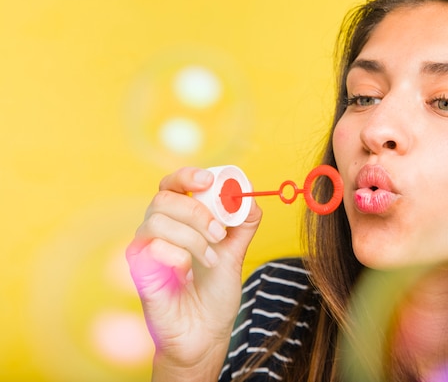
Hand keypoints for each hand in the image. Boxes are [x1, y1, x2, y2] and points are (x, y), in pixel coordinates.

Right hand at [126, 167, 261, 379]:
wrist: (205, 332)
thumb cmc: (215, 292)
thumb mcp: (237, 252)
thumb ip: (244, 223)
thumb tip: (249, 196)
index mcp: (180, 219)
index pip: (173, 183)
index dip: (187, 175)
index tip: (208, 180)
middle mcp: (159, 229)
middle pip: (164, 197)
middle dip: (197, 212)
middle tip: (220, 233)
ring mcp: (145, 248)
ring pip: (157, 220)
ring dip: (192, 238)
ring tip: (211, 259)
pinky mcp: (138, 270)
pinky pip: (150, 247)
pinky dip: (176, 256)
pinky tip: (187, 273)